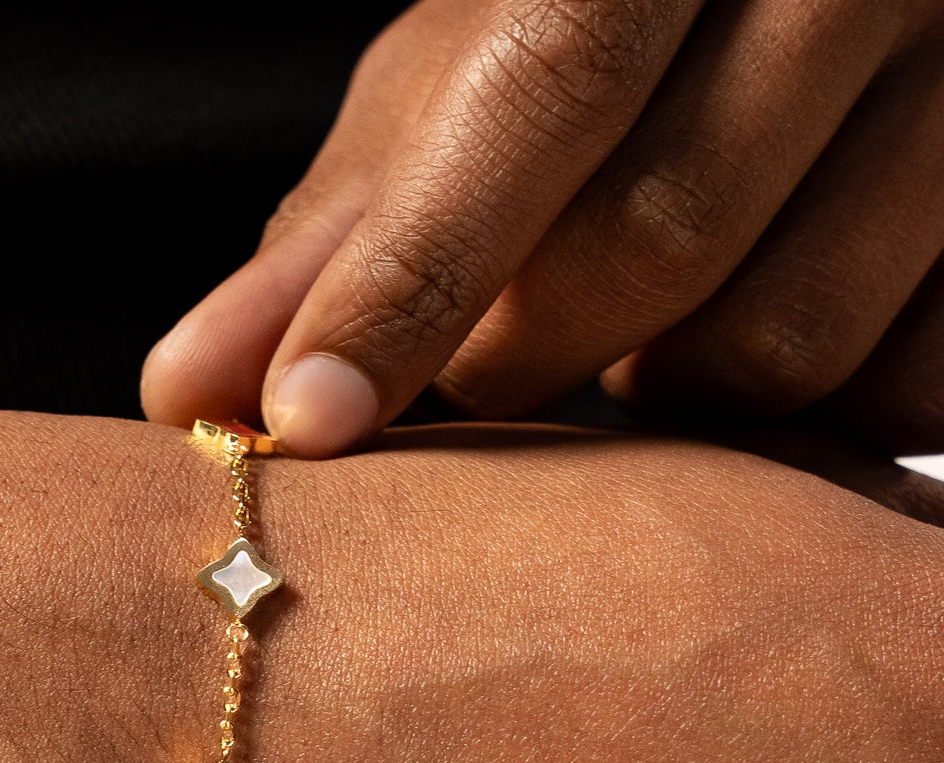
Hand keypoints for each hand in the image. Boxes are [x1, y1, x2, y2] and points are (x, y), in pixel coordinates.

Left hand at [141, 0, 943, 456]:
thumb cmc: (602, 44)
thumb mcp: (469, 89)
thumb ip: (345, 236)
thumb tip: (182, 395)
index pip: (540, 89)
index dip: (412, 276)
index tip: (306, 426)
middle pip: (661, 241)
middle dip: (536, 351)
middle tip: (497, 364)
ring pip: (789, 345)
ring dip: (668, 397)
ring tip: (640, 351)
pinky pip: (904, 390)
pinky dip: (801, 420)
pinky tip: (755, 346)